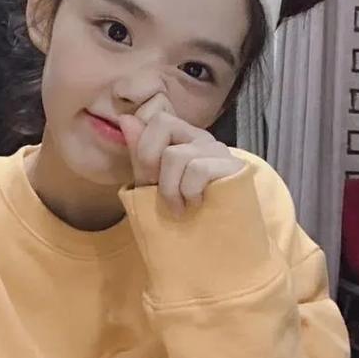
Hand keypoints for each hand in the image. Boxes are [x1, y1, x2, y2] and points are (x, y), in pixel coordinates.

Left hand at [118, 96, 245, 216]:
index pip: (156, 116)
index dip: (144, 146)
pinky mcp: (233, 166)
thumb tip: (125, 118)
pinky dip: (189, 192)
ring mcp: (218, 149)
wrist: (217, 240)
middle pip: (163, 123)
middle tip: (159, 191)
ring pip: (175, 154)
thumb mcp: (153, 182)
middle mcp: (201, 137)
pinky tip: (197, 204)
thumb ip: (140, 152)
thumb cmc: (183, 208)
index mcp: (182, 136)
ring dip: (169, 189)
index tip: (148, 179)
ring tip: (179, 207)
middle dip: (149, 161)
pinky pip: (198, 169)